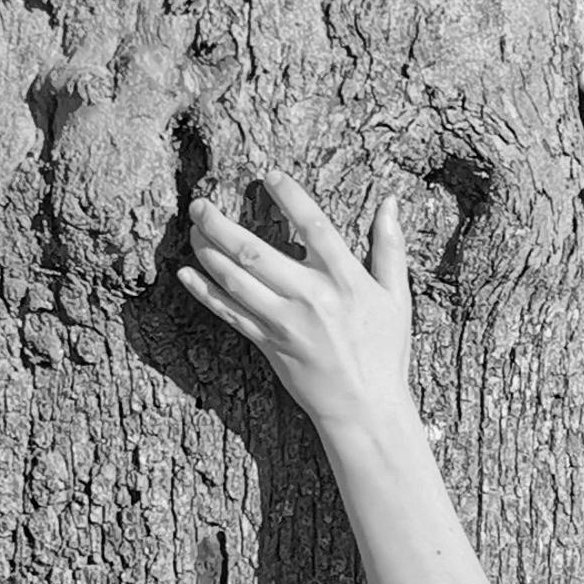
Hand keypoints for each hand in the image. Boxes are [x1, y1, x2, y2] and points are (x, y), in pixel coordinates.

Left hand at [176, 174, 415, 440]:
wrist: (364, 408)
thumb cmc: (385, 351)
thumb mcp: (396, 297)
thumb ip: (391, 247)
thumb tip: (390, 202)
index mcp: (347, 280)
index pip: (315, 227)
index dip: (291, 198)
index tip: (269, 175)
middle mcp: (312, 298)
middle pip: (257, 252)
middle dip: (223, 224)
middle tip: (201, 203)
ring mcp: (285, 322)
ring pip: (236, 280)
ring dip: (209, 251)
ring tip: (194, 228)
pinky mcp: (269, 344)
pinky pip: (229, 314)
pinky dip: (205, 292)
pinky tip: (187, 273)